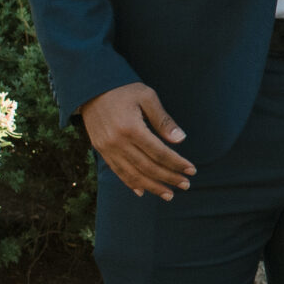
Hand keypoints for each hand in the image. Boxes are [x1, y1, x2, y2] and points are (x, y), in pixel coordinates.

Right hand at [81, 82, 193, 198]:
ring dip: (153, 186)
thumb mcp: (147, 96)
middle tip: (186, 185)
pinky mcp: (101, 150)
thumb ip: (163, 120)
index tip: (192, 170)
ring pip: (132, 174)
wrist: (91, 89)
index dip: (177, 164)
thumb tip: (181, 140)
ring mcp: (107, 148)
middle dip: (169, 178)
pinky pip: (117, 171)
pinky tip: (143, 191)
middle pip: (148, 167)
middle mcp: (118, 142)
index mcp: (131, 128)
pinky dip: (131, 183)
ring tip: (169, 195)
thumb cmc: (124, 90)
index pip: (159, 153)